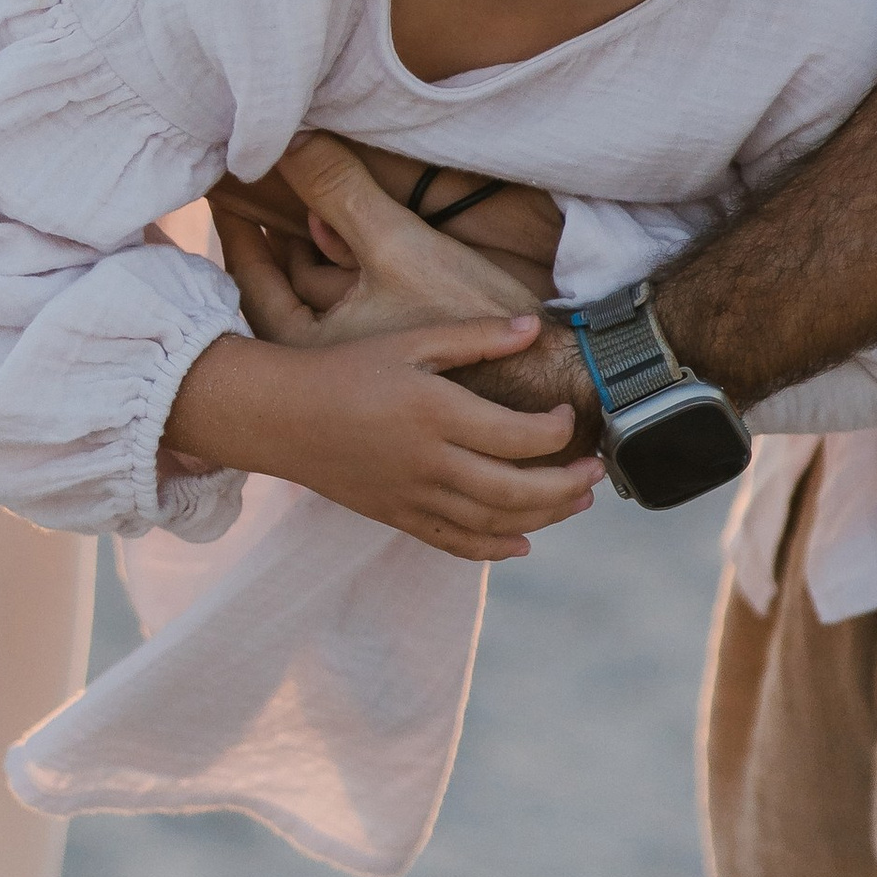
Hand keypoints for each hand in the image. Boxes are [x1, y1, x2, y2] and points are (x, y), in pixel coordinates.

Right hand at [165, 315, 600, 563]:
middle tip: (596, 474)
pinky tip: (521, 544)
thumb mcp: (410, 340)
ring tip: (574, 503)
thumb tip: (534, 328)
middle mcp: (429, 462)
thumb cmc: (348, 368)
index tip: (571, 418)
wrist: (281, 416)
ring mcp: (413, 497)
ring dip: (541, 518)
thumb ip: (474, 337)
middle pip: (514, 491)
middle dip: (564, 486)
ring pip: (492, 524)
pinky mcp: (398, 518)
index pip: (516, 435)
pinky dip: (493, 548)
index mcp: (436, 412)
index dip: (556, 432)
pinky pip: (454, 543)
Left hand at [210, 133, 561, 342]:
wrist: (539, 378)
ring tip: (298, 211)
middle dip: (272, 239)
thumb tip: (291, 138)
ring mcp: (360, 366)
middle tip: (252, 188)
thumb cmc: (466, 317)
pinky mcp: (396, 362)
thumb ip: (340, 191)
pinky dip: (342, 278)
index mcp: (312, 347)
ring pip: (318, 301)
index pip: (253, 277)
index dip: (237, 228)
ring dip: (309, 256)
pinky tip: (348, 250)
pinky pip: (350, 313)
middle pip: (284, 289)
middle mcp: (326, 363)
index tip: (221, 188)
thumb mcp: (398, 245)